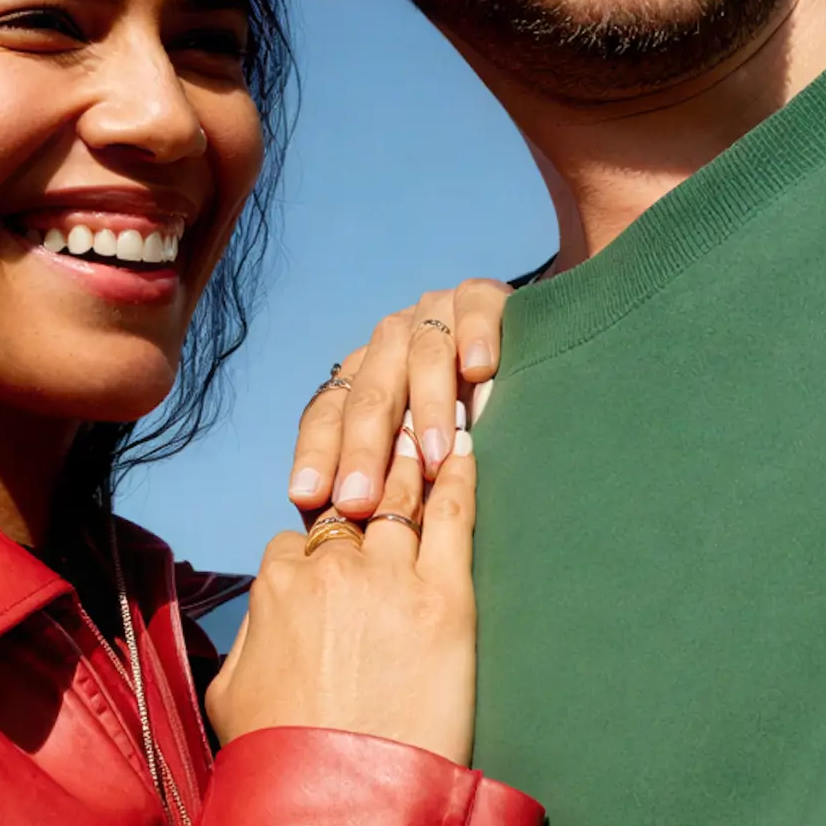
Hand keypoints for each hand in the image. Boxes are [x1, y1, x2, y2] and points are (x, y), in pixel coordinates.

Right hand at [208, 428, 477, 763]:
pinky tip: (469, 447)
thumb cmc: (282, 762)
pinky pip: (454, 516)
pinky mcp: (445, 600)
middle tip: (395, 436)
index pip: (302, 538)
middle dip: (372, 474)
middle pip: (355, 504)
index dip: (324, 544)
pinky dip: (462, 476)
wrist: (340, 804)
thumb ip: (244, 641)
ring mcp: (388, 578)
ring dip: (415, 459)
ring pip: (402, 496)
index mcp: (276, 585)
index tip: (344, 546)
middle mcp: (329, 568)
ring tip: (431, 426)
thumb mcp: (230, 695)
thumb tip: (257, 626)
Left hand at [288, 278, 510, 519]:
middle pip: (369, 395)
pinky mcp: (480, 297)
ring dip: (428, 409)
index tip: (309, 498)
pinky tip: (480, 368)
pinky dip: (476, 337)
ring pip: (422, 357)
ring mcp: (432, 315)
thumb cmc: (462, 416)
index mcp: (361, 377)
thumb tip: (338, 528)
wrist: (516, 345)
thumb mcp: (414, 449)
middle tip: (361, 499)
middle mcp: (388, 343)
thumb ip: (383, 477)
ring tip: (434, 458)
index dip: (318, 455)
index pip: (328, 415)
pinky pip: (475, 311)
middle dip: (363, 449)